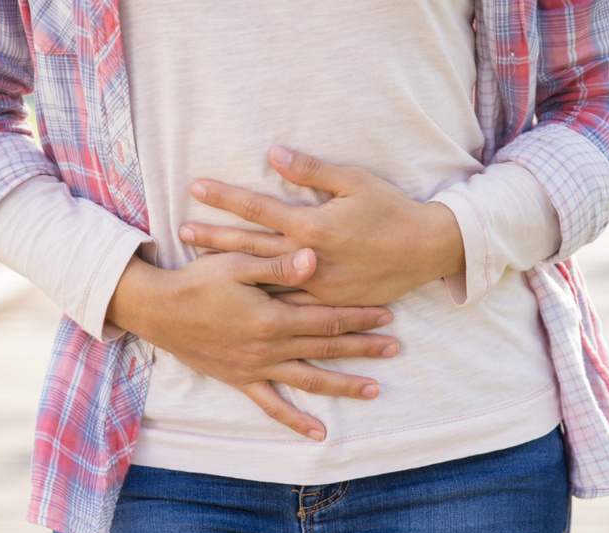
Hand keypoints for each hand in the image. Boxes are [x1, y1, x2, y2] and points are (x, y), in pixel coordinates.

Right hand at [107, 249, 398, 440]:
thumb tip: (314, 258)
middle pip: (326, 349)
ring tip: (374, 390)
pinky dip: (295, 420)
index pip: (327, 318)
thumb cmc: (196, 281)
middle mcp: (269, 348)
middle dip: (363, 348)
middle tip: (395, 348)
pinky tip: (318, 433)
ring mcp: (256, 368)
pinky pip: (272, 405)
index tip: (387, 314)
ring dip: (343, 385)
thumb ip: (277, 264)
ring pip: (309, 380)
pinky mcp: (240, 380)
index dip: (359, 316)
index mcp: (272, 317)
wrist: (157, 310)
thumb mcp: (236, 263)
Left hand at [180, 146, 465, 305]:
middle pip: (251, 247)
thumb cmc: (391, 210)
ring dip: (231, 271)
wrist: (425, 251)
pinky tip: (239, 298)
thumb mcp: (354, 181)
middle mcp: (309, 259)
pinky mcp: (328, 303)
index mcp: (312, 226)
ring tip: (199, 266)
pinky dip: (261, 299)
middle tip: (183, 233)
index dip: (225, 196)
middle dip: (214, 238)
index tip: (196, 188)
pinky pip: (288, 303)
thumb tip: (274, 153)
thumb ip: (311, 170)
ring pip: (264, 279)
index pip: (258, 208)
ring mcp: (317, 285)